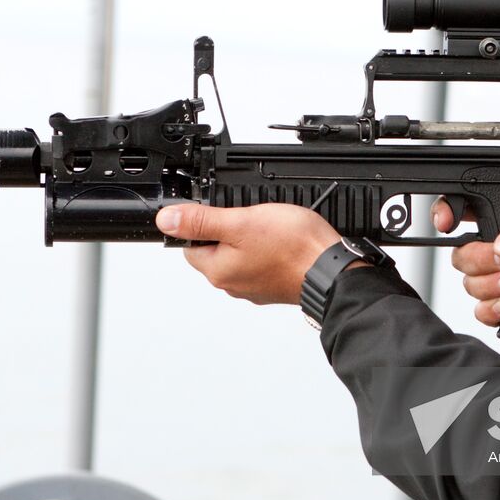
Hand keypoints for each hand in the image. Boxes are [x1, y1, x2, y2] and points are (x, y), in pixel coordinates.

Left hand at [156, 203, 341, 304]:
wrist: (333, 270)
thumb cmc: (293, 247)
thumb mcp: (241, 222)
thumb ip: (201, 221)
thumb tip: (166, 221)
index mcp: (217, 270)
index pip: (190, 243)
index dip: (203, 222)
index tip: (224, 212)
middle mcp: (232, 284)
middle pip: (215, 248)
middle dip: (229, 229)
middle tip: (252, 217)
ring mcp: (254, 287)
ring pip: (240, 254)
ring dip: (251, 238)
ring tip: (271, 227)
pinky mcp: (274, 285)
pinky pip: (261, 262)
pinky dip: (269, 250)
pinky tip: (283, 242)